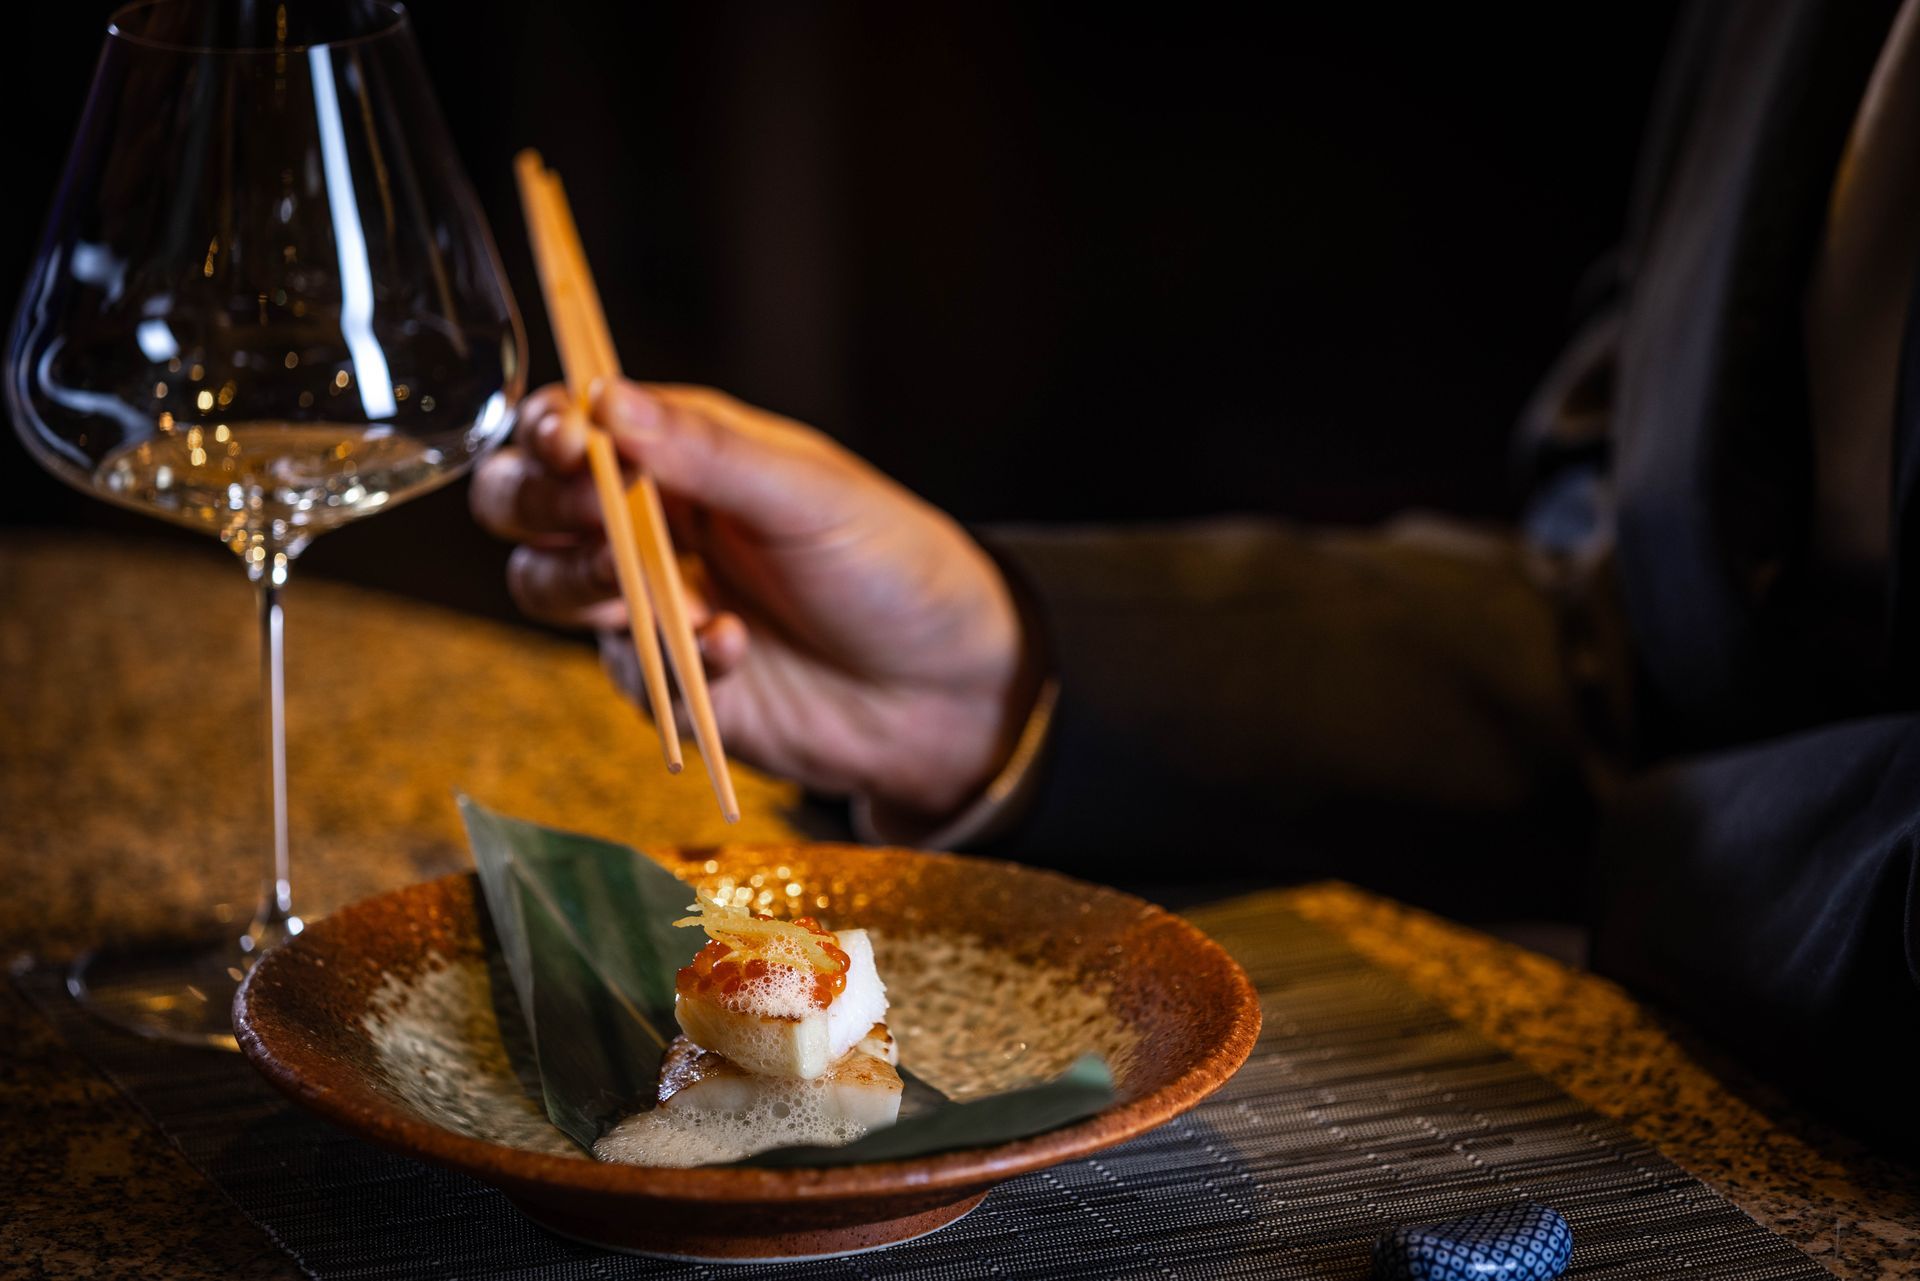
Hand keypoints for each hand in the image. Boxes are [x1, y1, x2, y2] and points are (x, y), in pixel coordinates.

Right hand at [470, 380, 1035, 822]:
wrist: (945, 694)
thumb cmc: (892, 568)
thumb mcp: (811, 495)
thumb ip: (707, 452)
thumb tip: (607, 399)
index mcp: (682, 451)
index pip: (575, 422)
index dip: (550, 427)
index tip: (566, 441)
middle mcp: (648, 521)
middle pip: (524, 501)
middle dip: (538, 505)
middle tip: (594, 517)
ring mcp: (647, 603)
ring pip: (544, 584)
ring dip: (587, 583)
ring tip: (669, 594)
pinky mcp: (664, 682)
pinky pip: (622, 668)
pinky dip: (670, 660)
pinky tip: (734, 652)